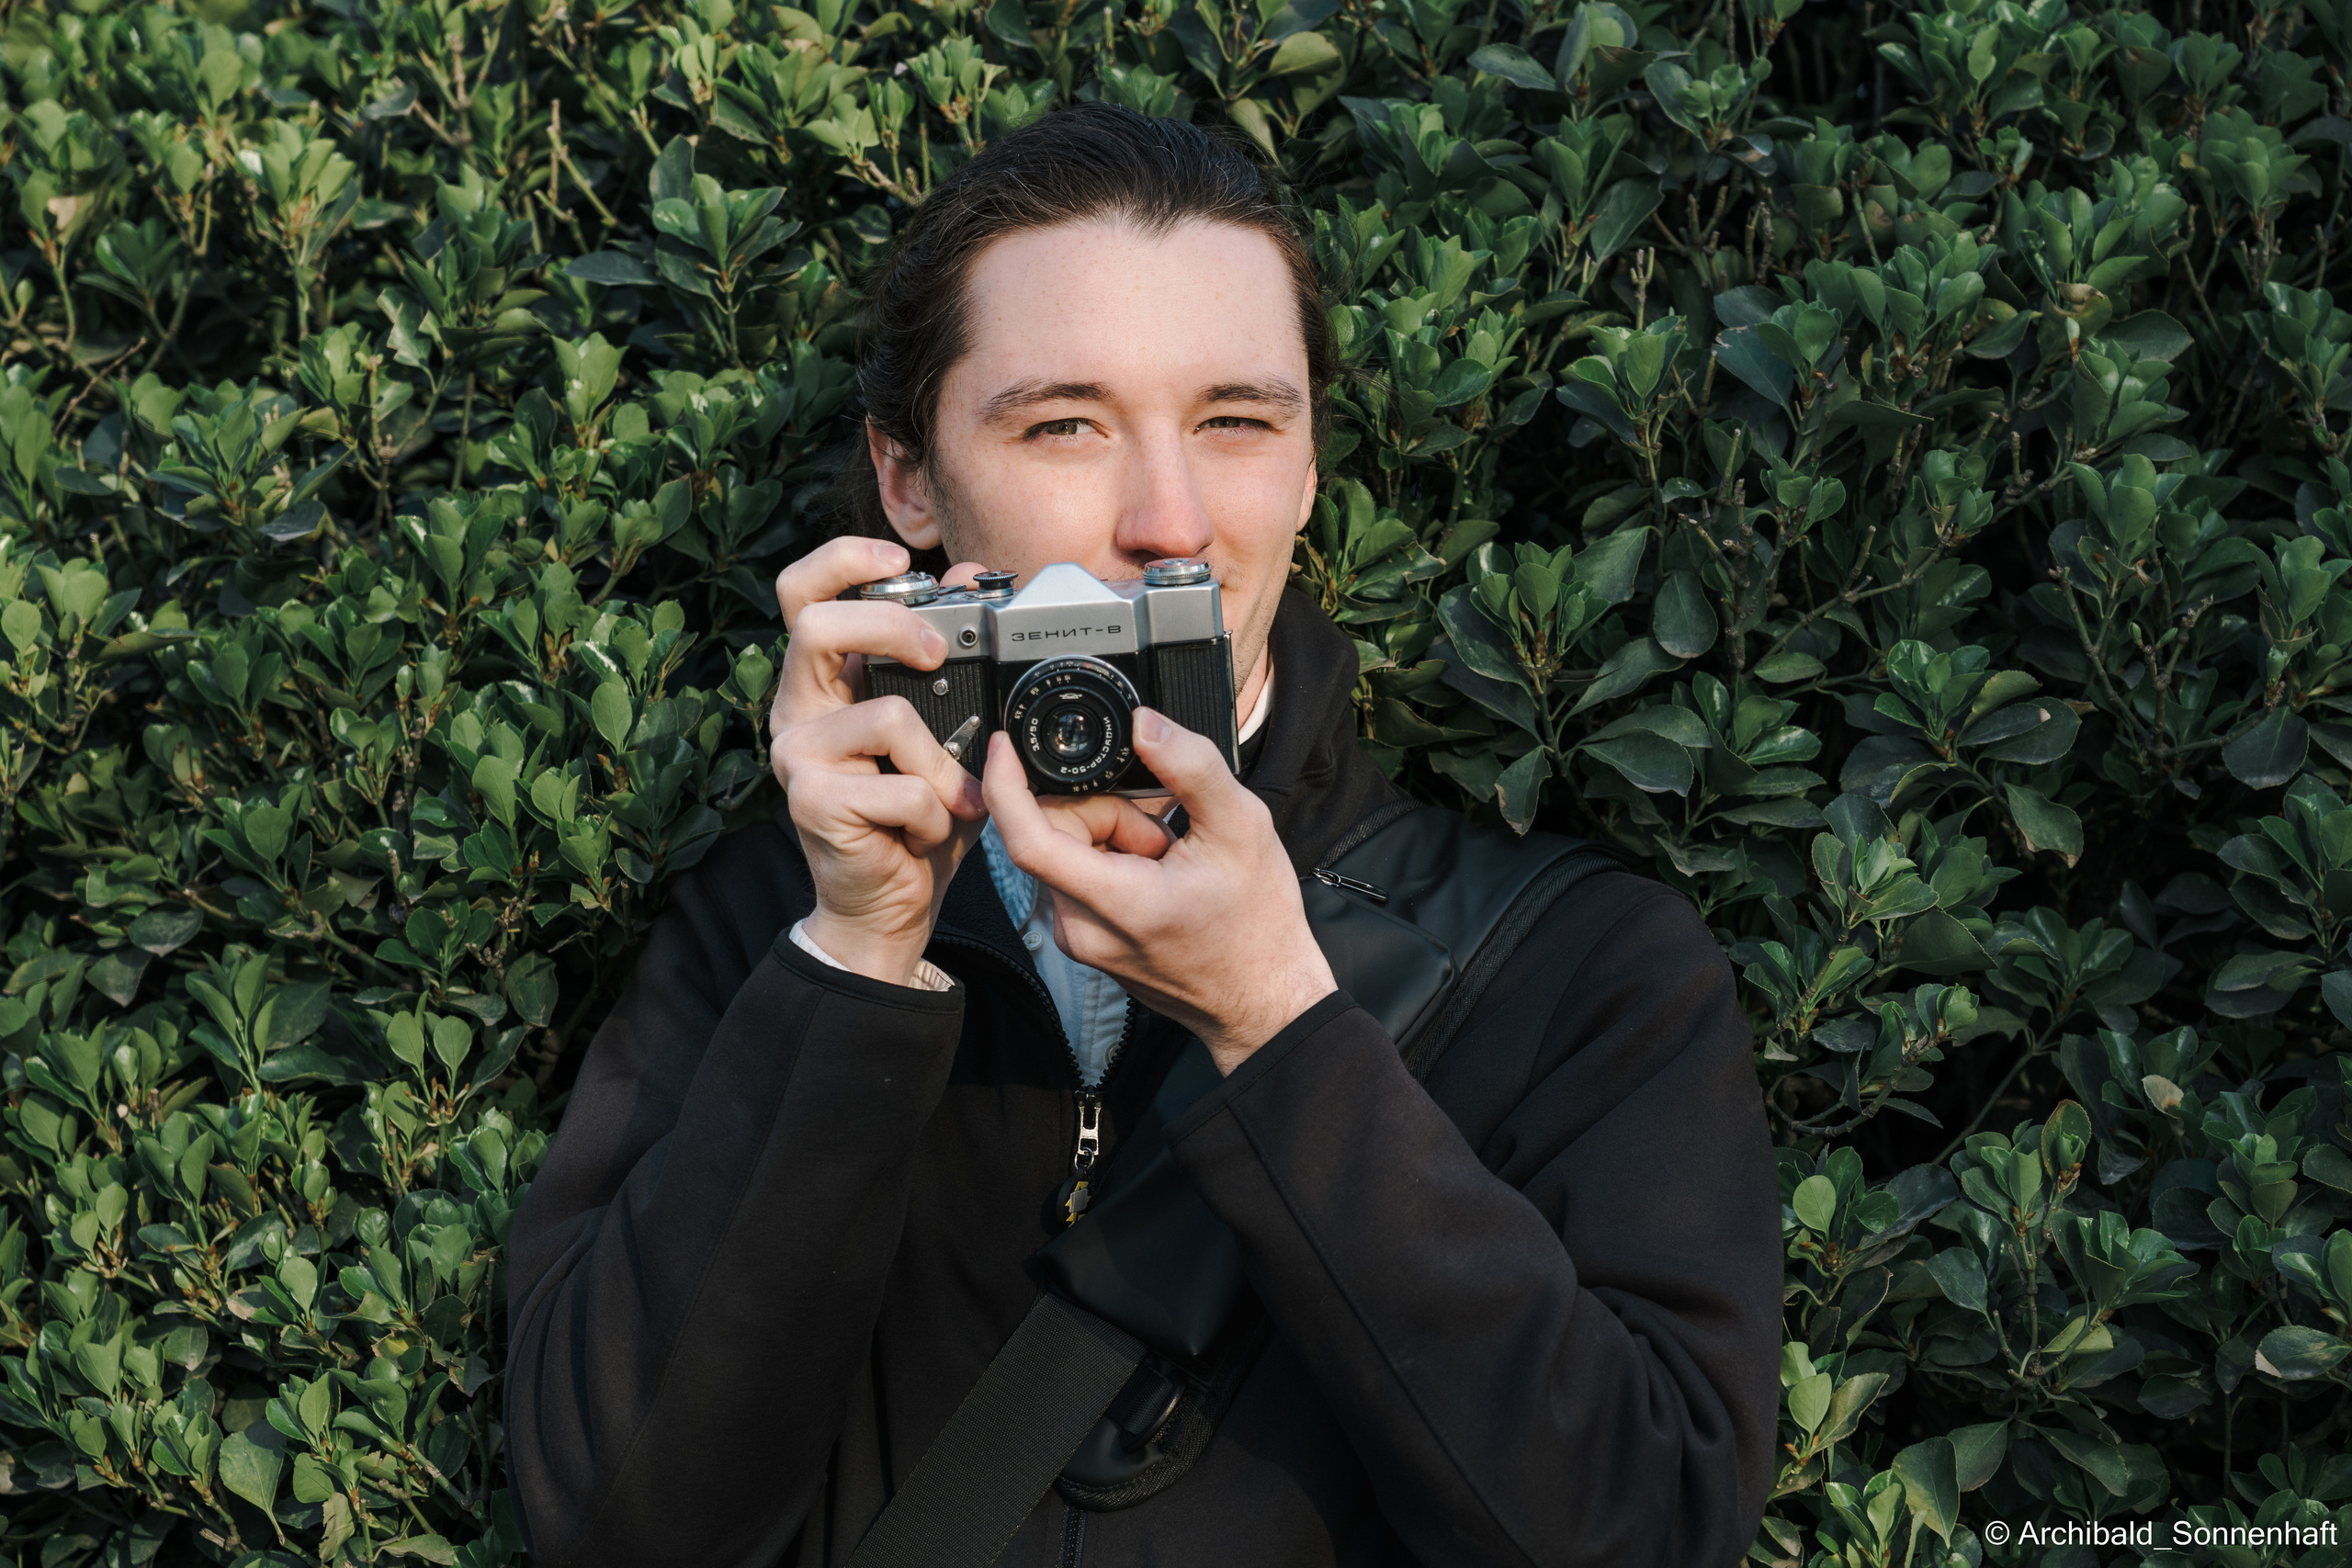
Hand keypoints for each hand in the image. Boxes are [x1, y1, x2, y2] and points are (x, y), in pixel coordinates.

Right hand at [769, 537, 988, 985]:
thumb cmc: (915, 814)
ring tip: (949, 800)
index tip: (899, 554)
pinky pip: (902, 788)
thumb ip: (954, 660)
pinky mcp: (809, 801)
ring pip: (886, 717)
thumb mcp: (949, 729)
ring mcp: (796, 756)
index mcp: (824, 682)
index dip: (842, 558)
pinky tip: (923, 834)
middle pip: (814, 624)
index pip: (801, 592)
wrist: (890, 903)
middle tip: (938, 652)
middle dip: (890, 625)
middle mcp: (797, 710)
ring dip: (942, 764)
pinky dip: (935, 814)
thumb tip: (969, 576)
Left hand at [981, 711, 1336, 1072]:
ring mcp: (1081, 938)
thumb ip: (1190, 767)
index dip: (1006, 783)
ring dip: (1113, 835)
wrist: (1262, 999)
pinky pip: (1079, 876)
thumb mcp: (1242, 827)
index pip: (1026, 839)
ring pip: (1067, 851)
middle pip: (1053, 833)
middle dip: (1105, 811)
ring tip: (1168, 858)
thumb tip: (1145, 724)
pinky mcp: (1086, 941)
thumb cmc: (1257, 927)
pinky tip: (1158, 873)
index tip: (1005, 745)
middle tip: (1162, 830)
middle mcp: (1081, 927)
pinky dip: (1113, 859)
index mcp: (1116, 901)